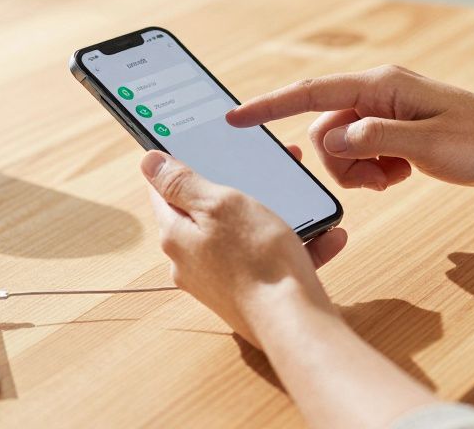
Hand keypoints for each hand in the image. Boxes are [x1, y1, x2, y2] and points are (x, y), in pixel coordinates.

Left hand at [139, 149, 347, 346]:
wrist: (292, 322)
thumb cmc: (256, 259)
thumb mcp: (219, 204)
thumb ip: (182, 183)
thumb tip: (148, 163)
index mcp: (177, 235)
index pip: (164, 193)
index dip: (179, 169)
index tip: (196, 152)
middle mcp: (192, 261)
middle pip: (208, 214)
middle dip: (239, 189)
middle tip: (265, 172)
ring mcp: (221, 280)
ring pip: (246, 236)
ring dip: (276, 217)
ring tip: (304, 203)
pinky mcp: (249, 294)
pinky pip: (271, 261)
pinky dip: (296, 246)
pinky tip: (325, 236)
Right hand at [226, 64, 473, 191]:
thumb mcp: (428, 146)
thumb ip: (374, 140)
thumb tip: (332, 140)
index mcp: (381, 85)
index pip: (311, 94)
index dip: (268, 106)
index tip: (234, 119)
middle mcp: (379, 93)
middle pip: (324, 129)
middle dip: (338, 162)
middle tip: (379, 179)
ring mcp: (387, 113)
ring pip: (342, 146)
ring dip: (358, 171)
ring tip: (395, 178)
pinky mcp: (397, 132)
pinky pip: (363, 154)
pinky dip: (373, 172)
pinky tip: (403, 176)